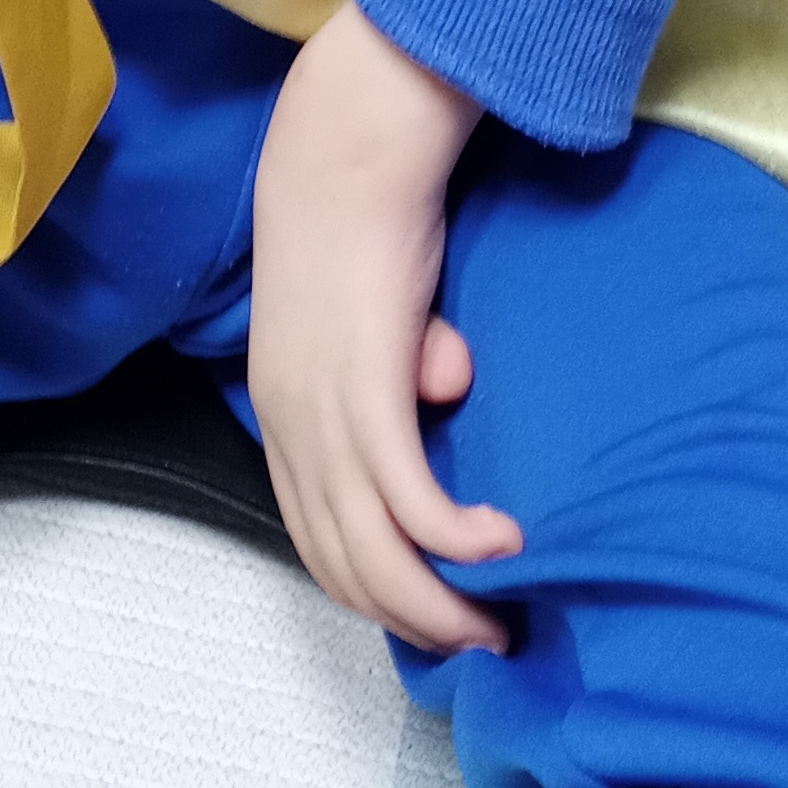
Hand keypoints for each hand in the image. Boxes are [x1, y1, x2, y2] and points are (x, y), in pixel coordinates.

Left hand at [249, 0, 521, 655]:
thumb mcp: (374, 306)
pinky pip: (410, 503)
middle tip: (481, 640)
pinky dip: (455, 541)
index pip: (318, 539)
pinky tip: (503, 546)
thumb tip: (447, 385)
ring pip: (376, 554)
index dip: (375, 590)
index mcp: (284, 415)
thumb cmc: (366, 215)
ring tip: (497, 621)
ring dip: (440, 603)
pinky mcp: (368, 394)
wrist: (345, 147)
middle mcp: (291, 430)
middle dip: (414, 620)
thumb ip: (401, 358)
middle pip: (345, 567)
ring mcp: (324, 418)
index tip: (435, 614)